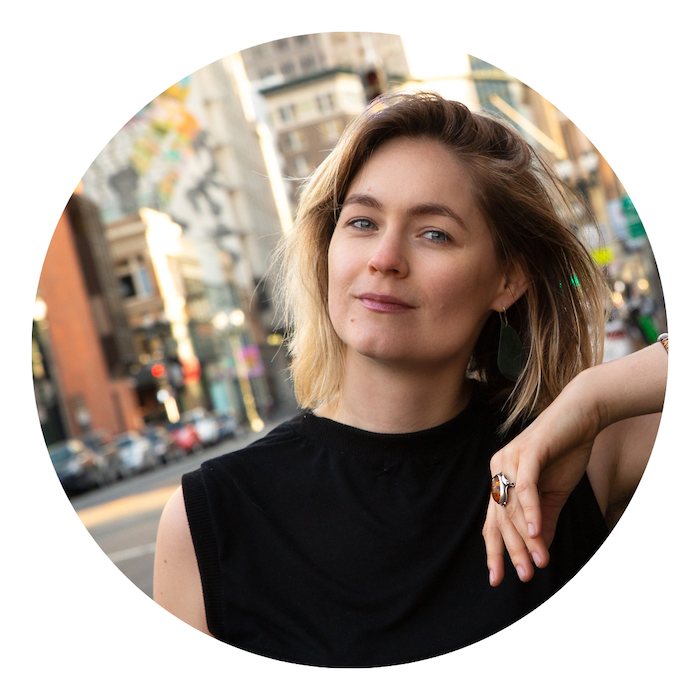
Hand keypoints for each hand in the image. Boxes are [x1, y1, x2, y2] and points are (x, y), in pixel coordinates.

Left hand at [482, 375, 601, 585]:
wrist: (582, 415)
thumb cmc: (565, 452)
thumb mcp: (554, 494)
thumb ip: (543, 521)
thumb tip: (537, 551)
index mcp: (500, 478)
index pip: (493, 521)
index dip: (494, 550)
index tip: (497, 579)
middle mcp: (498, 469)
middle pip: (499, 518)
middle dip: (511, 551)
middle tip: (524, 577)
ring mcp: (509, 459)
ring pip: (511, 507)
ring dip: (524, 538)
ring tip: (538, 563)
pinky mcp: (528, 452)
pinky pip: (525, 487)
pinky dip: (530, 511)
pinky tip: (535, 533)